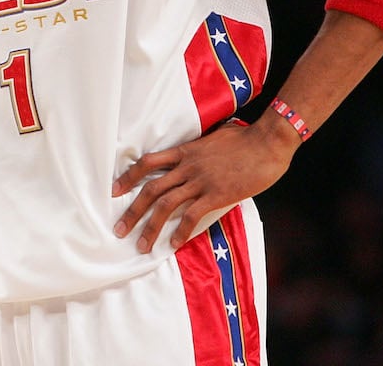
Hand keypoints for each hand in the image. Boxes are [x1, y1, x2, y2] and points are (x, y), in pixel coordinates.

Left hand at [110, 119, 295, 251]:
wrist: (268, 142)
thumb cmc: (246, 139)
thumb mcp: (215, 137)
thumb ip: (201, 147)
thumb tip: (197, 152)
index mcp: (185, 151)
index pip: (148, 163)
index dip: (128, 177)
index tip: (114, 190)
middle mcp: (187, 167)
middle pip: (150, 189)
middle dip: (132, 211)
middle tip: (118, 229)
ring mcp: (201, 181)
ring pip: (166, 205)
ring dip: (150, 227)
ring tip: (141, 245)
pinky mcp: (217, 195)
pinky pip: (192, 216)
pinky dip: (180, 231)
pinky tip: (173, 244)